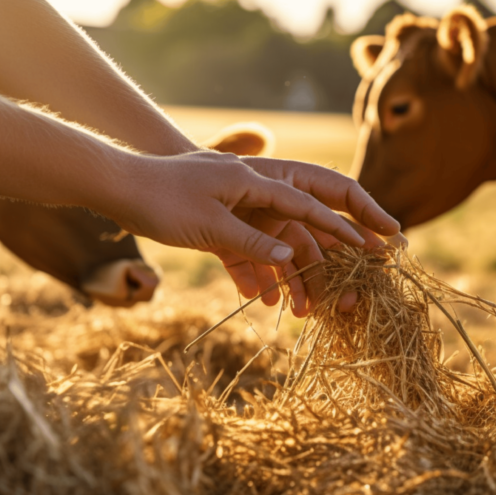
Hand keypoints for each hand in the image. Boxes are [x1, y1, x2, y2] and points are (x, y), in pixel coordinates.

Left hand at [101, 151, 400, 312]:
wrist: (116, 190)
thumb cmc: (160, 200)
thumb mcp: (210, 226)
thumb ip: (254, 245)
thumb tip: (293, 262)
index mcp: (258, 180)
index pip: (315, 203)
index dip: (349, 225)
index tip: (379, 245)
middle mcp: (256, 192)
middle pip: (305, 226)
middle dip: (329, 259)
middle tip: (354, 285)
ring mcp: (240, 210)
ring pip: (278, 246)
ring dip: (290, 278)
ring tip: (300, 313)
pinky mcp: (222, 226)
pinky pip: (250, 254)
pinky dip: (257, 276)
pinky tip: (264, 301)